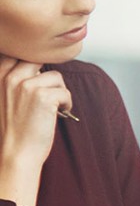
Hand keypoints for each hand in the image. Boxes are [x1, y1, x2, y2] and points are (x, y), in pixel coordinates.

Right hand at [0, 58, 71, 205]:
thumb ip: (15, 79)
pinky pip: (65, 92)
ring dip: (59, 91)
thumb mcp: (5, 96)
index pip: (17, 53)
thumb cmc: (14, 127)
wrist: (17, 152)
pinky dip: (67, 104)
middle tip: (49, 93)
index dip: (32, 62)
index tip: (37, 77)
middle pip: (38, 59)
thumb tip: (38, 66)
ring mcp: (26, 86)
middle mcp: (9, 77)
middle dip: (47, 76)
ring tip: (52, 107)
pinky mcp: (43, 97)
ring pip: (56, 76)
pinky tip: (59, 114)